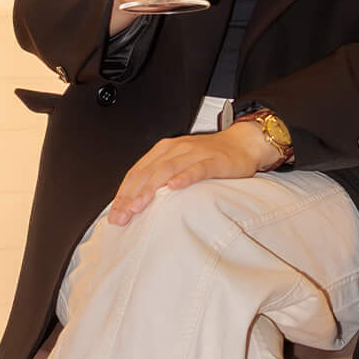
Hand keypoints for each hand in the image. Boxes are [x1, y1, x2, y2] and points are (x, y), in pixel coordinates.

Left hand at [106, 122, 282, 225]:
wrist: (243, 143)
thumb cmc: (210, 157)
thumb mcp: (181, 165)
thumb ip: (161, 179)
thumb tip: (139, 205)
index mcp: (164, 151)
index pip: (137, 173)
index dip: (124, 193)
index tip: (115, 214)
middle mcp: (176, 149)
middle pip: (148, 173)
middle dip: (132, 196)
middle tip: (122, 216)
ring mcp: (194, 153)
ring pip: (167, 170)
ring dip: (151, 189)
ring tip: (139, 206)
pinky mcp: (214, 160)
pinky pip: (197, 168)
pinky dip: (184, 177)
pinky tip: (174, 187)